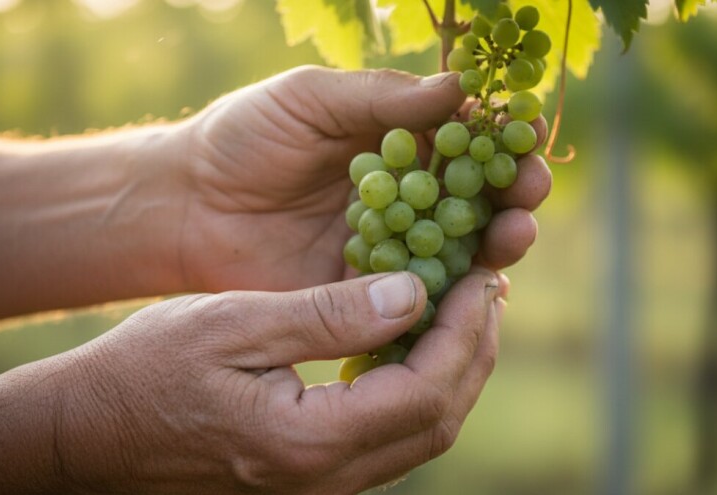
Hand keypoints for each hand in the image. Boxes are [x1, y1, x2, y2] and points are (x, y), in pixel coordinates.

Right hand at [44, 270, 503, 493]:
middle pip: (438, 422)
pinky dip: (417, 387)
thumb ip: (328, 314)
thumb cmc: (146, 368)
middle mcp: (324, 481)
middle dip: (473, 351)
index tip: (480, 276)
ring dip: (452, 371)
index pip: (425, 392)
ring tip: (462, 310)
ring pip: (420, 435)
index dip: (464, 332)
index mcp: (307, 442)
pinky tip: (411, 342)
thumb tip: (413, 294)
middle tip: (486, 288)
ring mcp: (318, 486)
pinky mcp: (309, 475)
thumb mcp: (235, 323)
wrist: (90, 430)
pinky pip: (388, 437)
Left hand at [171, 66, 550, 293]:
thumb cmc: (244, 137)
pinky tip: (478, 288)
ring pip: (458, 248)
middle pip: (474, 197)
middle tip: (530, 191)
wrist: (186, 206)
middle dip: (511, 193)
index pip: (463, 141)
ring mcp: (389, 247)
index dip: (499, 138)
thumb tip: (463, 88)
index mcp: (396, 143)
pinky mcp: (366, 293)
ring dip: (495, 242)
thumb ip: (382, 99)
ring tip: (515, 234)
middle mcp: (404, 197)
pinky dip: (450, 294)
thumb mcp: (310, 99)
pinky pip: (417, 296)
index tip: (526, 135)